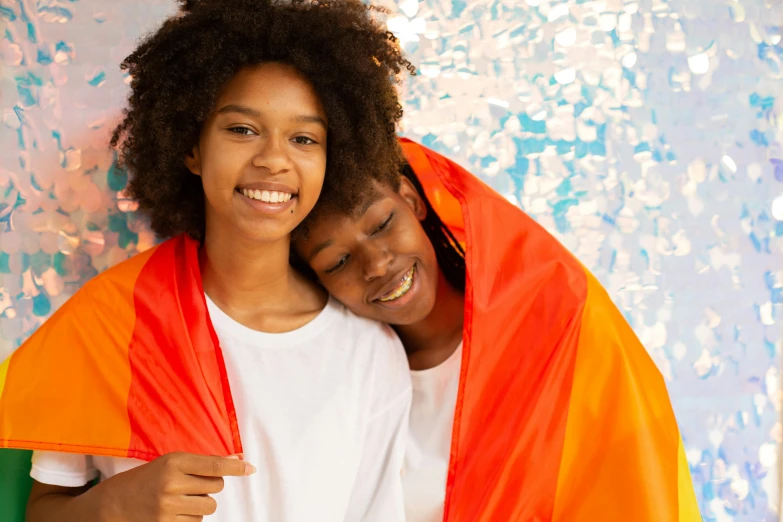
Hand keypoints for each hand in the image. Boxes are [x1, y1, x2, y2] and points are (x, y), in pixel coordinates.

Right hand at [96, 452, 254, 520]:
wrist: (110, 505)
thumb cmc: (144, 480)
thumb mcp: (168, 463)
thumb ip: (201, 463)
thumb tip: (234, 461)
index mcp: (173, 462)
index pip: (214, 466)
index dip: (236, 468)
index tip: (250, 468)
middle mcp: (172, 483)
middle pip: (216, 488)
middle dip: (209, 487)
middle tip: (191, 485)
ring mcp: (168, 507)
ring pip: (208, 507)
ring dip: (200, 504)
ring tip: (180, 500)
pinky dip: (190, 519)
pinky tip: (174, 513)